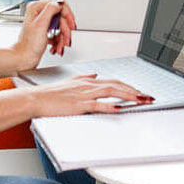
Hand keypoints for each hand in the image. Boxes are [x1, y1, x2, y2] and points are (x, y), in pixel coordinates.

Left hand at [13, 0, 73, 69]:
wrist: (24, 58)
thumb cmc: (29, 45)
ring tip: (59, 47)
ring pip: (60, 28)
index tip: (71, 24)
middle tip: (66, 40)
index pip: (58, 5)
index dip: (67, 15)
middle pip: (61, 18)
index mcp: (36, 8)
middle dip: (65, 32)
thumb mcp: (40, 24)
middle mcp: (39, 14)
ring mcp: (42, 23)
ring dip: (62, 39)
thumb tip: (59, 2)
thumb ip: (50, 10)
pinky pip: (57, 34)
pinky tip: (55, 48)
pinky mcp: (45, 32)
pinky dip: (58, 42)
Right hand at [30, 75, 152, 116]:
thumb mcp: (69, 82)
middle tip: (148, 97)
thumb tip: (95, 75)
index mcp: (87, 82)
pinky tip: (120, 108)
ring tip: (141, 100)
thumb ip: (83, 79)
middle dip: (134, 91)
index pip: (113, 81)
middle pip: (117, 85)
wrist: (35, 98)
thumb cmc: (50, 94)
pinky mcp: (78, 105)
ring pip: (111, 91)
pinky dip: (110, 105)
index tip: (140, 92)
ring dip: (128, 96)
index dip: (128, 86)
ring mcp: (84, 94)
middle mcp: (88, 85)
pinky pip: (97, 104)